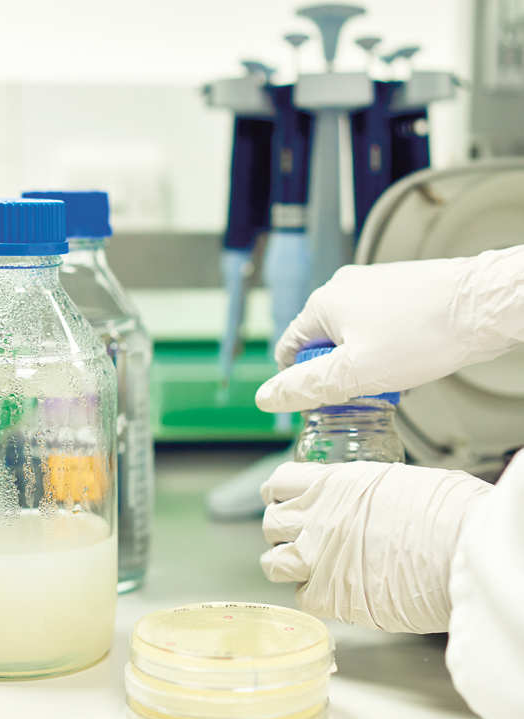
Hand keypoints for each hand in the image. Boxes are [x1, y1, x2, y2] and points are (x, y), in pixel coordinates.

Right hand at [256, 248, 523, 412]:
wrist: (486, 304)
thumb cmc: (424, 335)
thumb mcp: (355, 373)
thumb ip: (306, 386)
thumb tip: (266, 397)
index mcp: (323, 303)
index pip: (289, 350)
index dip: (303, 382)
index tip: (329, 400)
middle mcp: (343, 287)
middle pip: (322, 344)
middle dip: (340, 373)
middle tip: (368, 391)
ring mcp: (373, 285)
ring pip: (353, 337)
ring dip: (366, 363)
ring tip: (396, 378)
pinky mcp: (399, 289)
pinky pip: (378, 327)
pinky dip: (388, 349)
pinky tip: (411, 361)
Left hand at [260, 460, 491, 632]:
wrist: (460, 547)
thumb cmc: (444, 509)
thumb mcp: (394, 481)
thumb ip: (363, 492)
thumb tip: (366, 500)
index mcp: (331, 484)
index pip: (278, 483)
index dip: (276, 494)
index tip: (280, 500)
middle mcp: (316, 518)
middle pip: (270, 523)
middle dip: (281, 531)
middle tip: (298, 536)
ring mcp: (318, 558)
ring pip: (272, 563)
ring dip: (284, 565)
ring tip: (302, 568)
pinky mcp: (330, 596)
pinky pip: (300, 597)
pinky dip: (311, 596)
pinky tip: (330, 593)